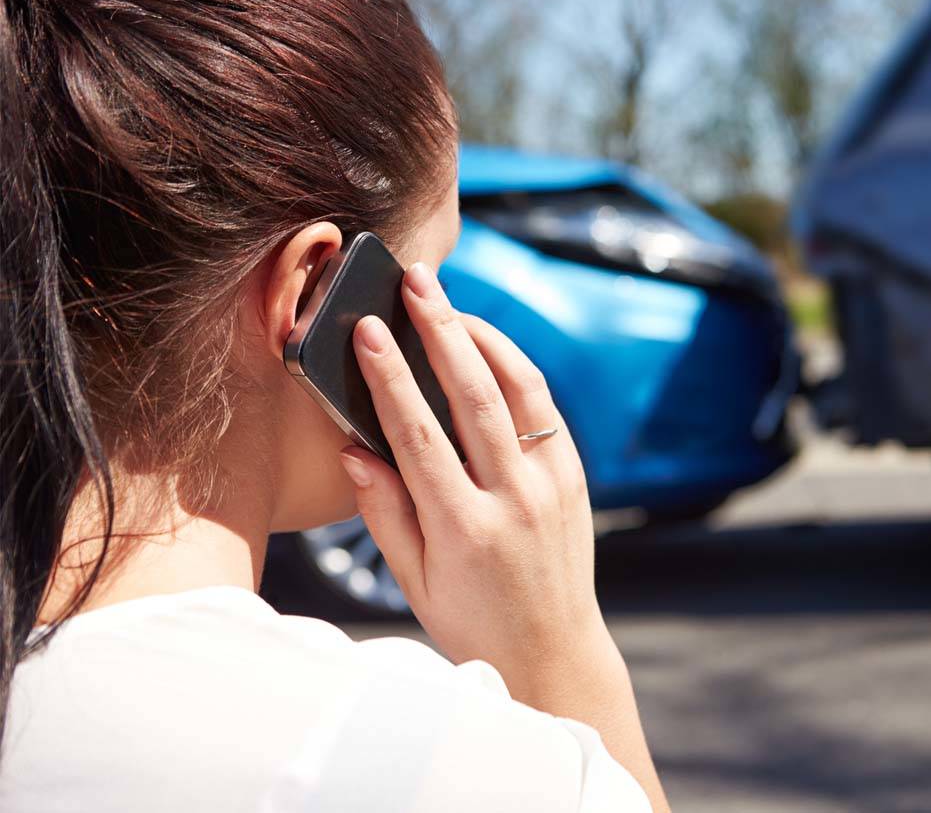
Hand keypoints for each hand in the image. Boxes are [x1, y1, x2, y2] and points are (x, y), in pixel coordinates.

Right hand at [337, 261, 669, 811]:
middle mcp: (514, 500)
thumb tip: (354, 448)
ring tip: (449, 301)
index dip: (390, 377)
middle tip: (416, 281)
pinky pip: (544, 408)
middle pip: (475, 395)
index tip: (367, 330)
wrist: (553, 651)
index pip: (419, 435)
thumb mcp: (414, 582)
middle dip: (440, 329)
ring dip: (483, 336)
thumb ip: (384, 513)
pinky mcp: (575, 478)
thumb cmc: (472, 621)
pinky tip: (486, 345)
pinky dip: (515, 369)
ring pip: (520, 390)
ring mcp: (552, 485)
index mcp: (464, 529)